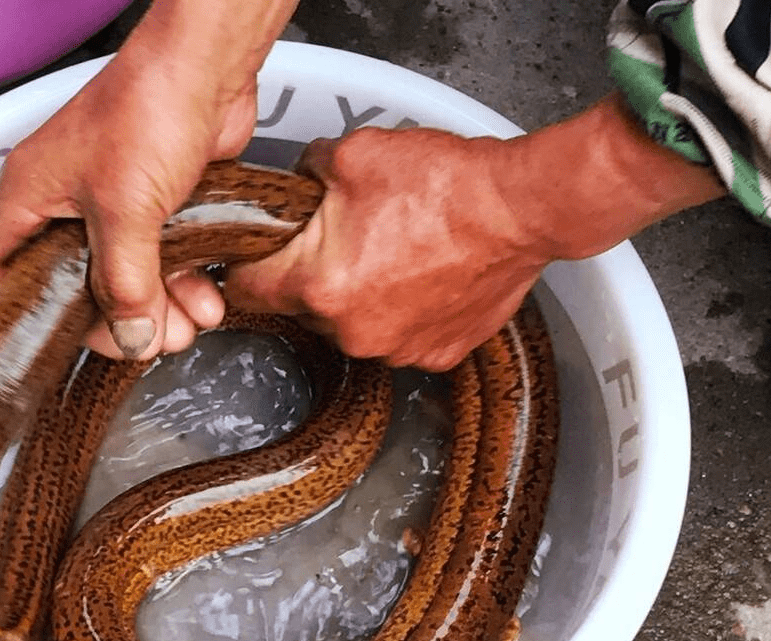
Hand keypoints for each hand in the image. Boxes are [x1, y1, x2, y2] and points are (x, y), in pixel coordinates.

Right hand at [0, 0, 296, 359]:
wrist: (208, 68)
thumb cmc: (149, 106)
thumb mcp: (126, 210)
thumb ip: (125, 282)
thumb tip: (131, 338)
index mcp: (30, 195)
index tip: (23, 349)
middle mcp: (65, 201)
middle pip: (68, 286)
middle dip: (108, 322)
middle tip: (140, 342)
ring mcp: (112, 202)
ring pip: (122, 278)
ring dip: (157, 310)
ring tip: (186, 326)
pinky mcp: (157, 203)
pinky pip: (161, 261)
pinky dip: (183, 285)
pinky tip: (205, 298)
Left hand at [225, 94, 724, 369]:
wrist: (523, 208)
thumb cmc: (447, 185)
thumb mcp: (354, 154)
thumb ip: (304, 173)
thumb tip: (296, 182)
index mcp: (318, 286)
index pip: (247, 290)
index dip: (249, 265)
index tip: (256, 255)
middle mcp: (352, 331)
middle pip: (302, 308)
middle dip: (313, 276)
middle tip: (346, 237)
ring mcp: (397, 349)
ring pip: (352, 325)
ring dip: (360, 296)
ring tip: (394, 252)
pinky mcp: (436, 355)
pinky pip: (400, 335)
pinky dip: (404, 311)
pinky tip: (423, 275)